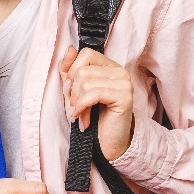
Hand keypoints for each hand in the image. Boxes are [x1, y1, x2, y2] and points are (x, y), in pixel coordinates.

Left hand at [59, 46, 134, 160]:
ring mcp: (124, 83)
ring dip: (77, 103)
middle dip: (73, 92)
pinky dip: (83, 107)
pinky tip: (83, 119)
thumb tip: (69, 49)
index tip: (71, 91)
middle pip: (83, 70)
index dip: (72, 72)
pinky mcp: (125, 97)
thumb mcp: (75, 91)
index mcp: (109, 66)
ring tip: (81, 115)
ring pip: (86, 81)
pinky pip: (94, 94)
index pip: (85, 54)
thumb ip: (69, 70)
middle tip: (76, 107)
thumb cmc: (91, 117)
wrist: (106, 143)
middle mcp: (119, 71)